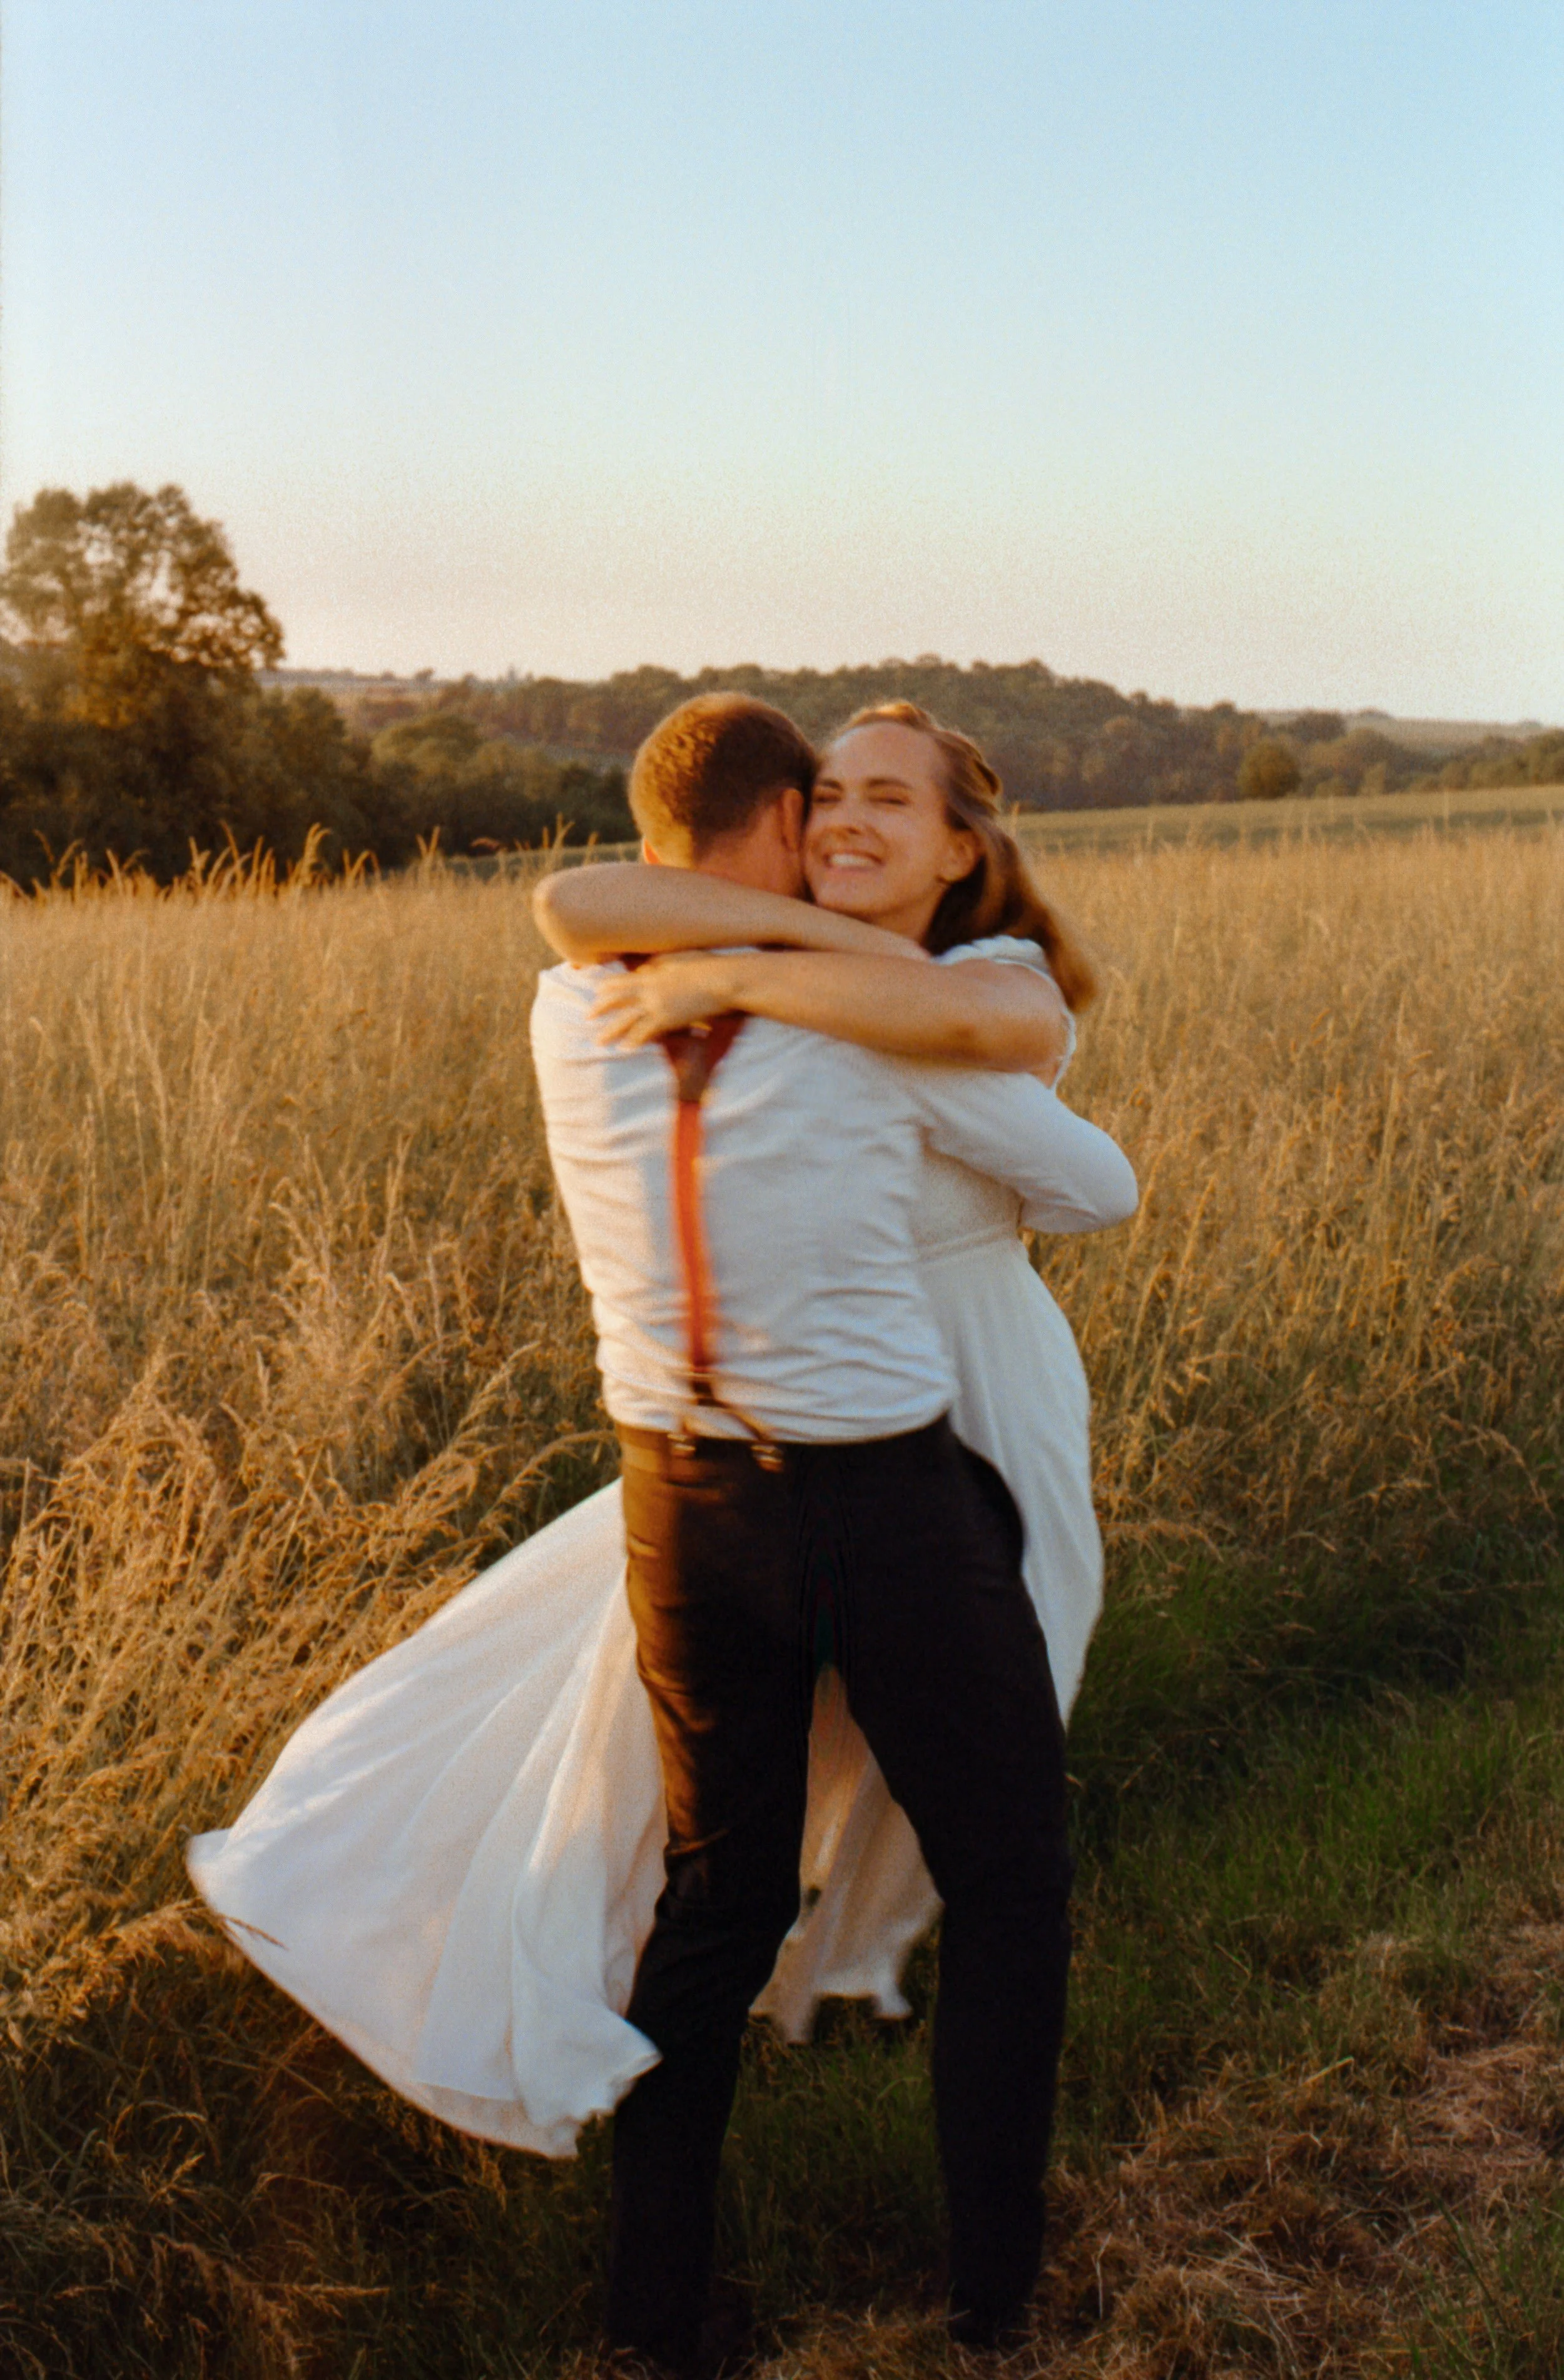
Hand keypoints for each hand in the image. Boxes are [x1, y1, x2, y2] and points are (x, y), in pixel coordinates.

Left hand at [589, 954, 741, 1048]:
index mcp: (651, 973)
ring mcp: (657, 1004)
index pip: (621, 980)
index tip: (595, 993)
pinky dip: (634, 1041)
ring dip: (611, 1031)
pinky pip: (645, 1032)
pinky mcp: (668, 1019)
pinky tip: (626, 1048)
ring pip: (626, 1019)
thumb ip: (658, 965)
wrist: (722, 980)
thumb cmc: (705, 966)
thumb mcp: (677, 959)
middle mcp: (649, 988)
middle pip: (617, 1000)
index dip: (606, 987)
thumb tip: (644, 971)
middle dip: (600, 1009)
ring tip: (600, 1040)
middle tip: (587, 1017)